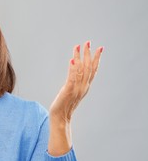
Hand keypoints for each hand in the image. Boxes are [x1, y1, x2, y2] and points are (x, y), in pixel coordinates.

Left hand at [48, 41, 102, 155]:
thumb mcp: (72, 91)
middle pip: (88, 67)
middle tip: (88, 42)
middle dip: (88, 54)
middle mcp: (83, 87)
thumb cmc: (64, 105)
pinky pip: (72, 78)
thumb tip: (75, 68)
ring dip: (79, 58)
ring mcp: (76, 89)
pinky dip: (73, 69)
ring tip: (78, 47)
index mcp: (85, 86)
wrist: (60, 118)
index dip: (96, 58)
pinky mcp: (68, 91)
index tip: (99, 48)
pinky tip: (72, 61)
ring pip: (80, 70)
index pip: (93, 70)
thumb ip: (75, 81)